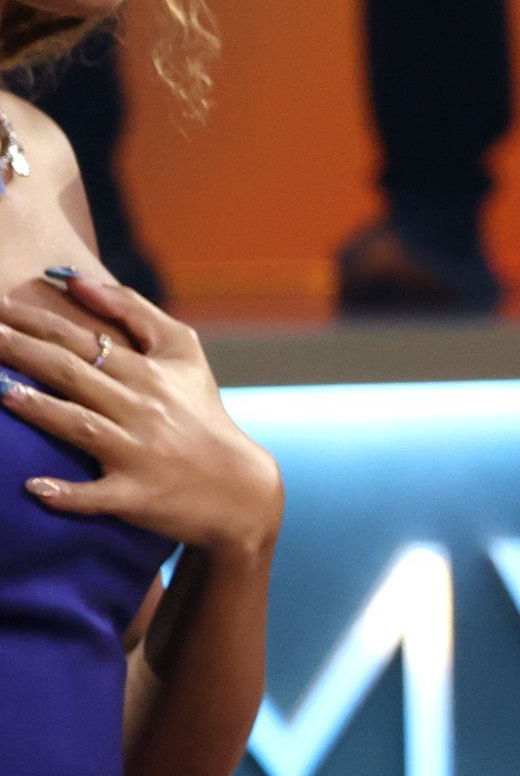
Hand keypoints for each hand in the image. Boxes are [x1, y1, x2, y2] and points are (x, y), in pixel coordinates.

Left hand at [0, 267, 281, 557]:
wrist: (240, 486)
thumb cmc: (200, 412)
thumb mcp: (182, 352)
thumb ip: (130, 310)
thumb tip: (72, 279)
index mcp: (147, 372)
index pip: (81, 339)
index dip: (35, 321)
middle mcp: (141, 408)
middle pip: (72, 374)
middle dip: (22, 352)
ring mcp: (138, 453)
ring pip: (82, 427)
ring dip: (41, 411)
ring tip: (2, 392)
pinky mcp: (136, 495)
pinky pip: (98, 495)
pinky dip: (68, 493)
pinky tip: (35, 488)